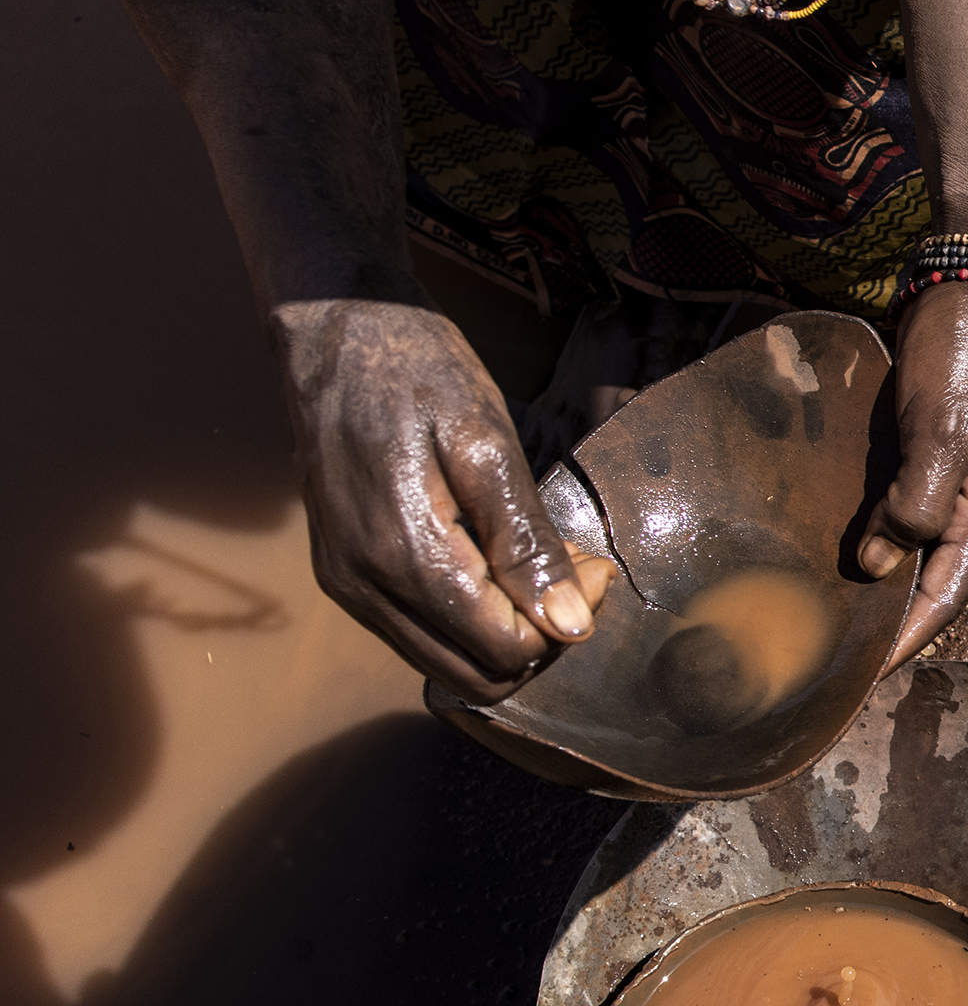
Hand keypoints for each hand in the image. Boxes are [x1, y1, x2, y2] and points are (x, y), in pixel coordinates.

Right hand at [277, 296, 594, 699]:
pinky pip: (419, 633)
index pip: (505, 650)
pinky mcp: (343, 575)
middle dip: (540, 637)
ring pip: (448, 663)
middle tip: (574, 571)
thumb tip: (568, 625)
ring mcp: (346, 585)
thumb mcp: (487, 444)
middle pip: (477, 674)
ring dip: (506, 630)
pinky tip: (495, 559)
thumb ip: (527, 542)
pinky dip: (469, 616)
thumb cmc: (417, 372)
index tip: (592, 564)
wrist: (336, 331)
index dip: (565, 622)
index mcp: (402, 555)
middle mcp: (363, 586)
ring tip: (537, 559)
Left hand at [862, 279, 967, 658]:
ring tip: (832, 614)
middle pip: (933, 582)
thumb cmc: (965, 356)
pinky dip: (877, 535)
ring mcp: (960, 479)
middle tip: (835, 657)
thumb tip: (875, 566)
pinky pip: (905, 511)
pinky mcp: (935, 451)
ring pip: (918, 549)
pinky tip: (844, 546)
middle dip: (892, 623)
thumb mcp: (941, 431)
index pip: (945, 598)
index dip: (904, 641)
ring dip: (881, 582)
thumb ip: (914, 503)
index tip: (860, 678)